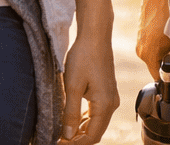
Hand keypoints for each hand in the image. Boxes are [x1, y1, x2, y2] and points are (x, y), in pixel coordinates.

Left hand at [60, 29, 117, 144]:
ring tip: (62, 132)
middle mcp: (112, 104)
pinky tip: (72, 119)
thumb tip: (67, 136)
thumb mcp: (72, 86)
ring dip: (81, 130)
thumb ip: (70, 113)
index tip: (58, 143)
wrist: (95, 36)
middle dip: (78, 139)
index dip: (75, 144)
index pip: (91, 136)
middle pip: (95, 132)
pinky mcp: (107, 91)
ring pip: (96, 123)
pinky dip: (85, 120)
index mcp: (105, 105)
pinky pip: (97, 113)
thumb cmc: (84, 57)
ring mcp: (111, 97)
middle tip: (59, 140)